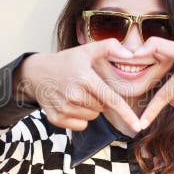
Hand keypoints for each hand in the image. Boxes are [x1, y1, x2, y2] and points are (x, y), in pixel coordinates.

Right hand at [17, 39, 142, 132]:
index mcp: (85, 78)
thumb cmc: (66, 61)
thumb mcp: (86, 50)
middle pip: (103, 108)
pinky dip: (80, 118)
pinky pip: (81, 125)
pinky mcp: (57, 119)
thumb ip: (110, 47)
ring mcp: (64, 108)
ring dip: (90, 108)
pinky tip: (70, 104)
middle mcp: (74, 95)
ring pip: (92, 117)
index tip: (137, 126)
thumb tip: (130, 54)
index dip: (126, 114)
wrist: (36, 73)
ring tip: (77, 94)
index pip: (111, 99)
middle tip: (86, 87)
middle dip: (100, 100)